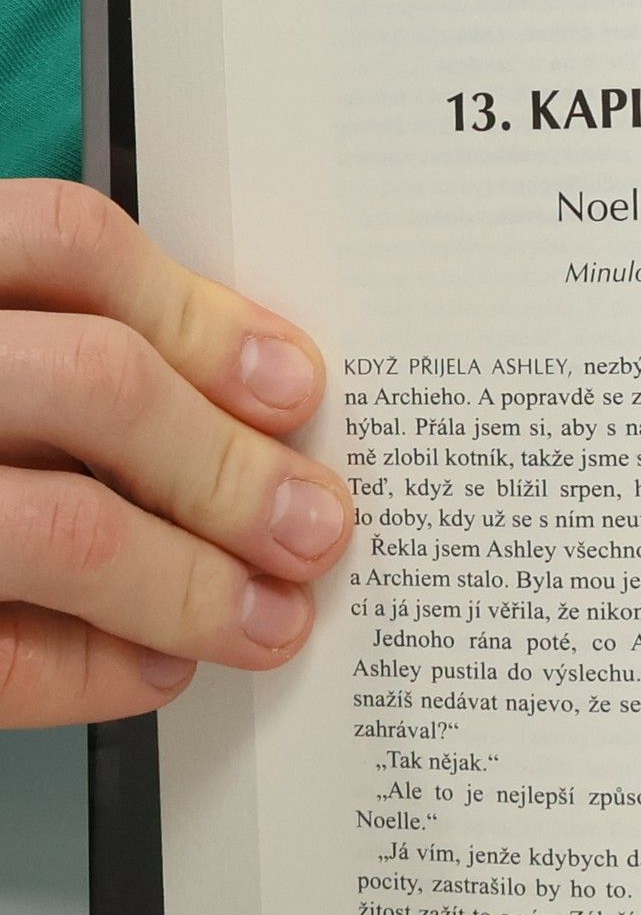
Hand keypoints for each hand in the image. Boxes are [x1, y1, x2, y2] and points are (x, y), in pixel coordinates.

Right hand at [0, 180, 352, 726]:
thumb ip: (52, 344)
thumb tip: (248, 401)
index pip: (64, 242)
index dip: (200, 316)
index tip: (295, 385)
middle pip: (94, 383)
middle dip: (229, 468)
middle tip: (315, 526)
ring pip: (62, 527)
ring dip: (190, 585)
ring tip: (266, 619)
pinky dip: (96, 672)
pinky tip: (155, 671)